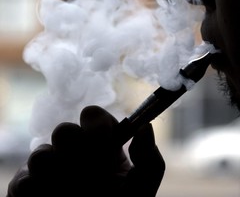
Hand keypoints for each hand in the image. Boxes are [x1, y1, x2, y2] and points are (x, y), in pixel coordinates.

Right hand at [7, 105, 164, 196]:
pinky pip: (24, 182)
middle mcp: (74, 152)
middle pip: (64, 130)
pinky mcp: (28, 187)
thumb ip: (149, 158)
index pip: (92, 116)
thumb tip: (145, 127)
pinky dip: (36, 192)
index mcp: (100, 145)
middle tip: (89, 168)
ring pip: (41, 154)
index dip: (97, 123)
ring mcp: (51, 168)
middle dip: (76, 148)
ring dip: (56, 173)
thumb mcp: (142, 186)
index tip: (105, 138)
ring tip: (73, 190)